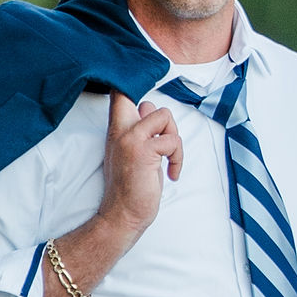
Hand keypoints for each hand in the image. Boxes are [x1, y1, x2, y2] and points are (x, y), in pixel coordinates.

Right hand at [41, 91, 181, 296]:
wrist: (122, 216)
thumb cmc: (131, 187)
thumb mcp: (133, 152)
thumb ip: (140, 129)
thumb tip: (150, 107)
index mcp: (116, 129)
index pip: (120, 91)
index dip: (133, 80)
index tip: (146, 82)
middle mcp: (120, 129)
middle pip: (146, 97)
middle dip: (165, 119)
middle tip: (166, 146)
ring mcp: (130, 138)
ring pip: (165, 114)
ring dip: (176, 139)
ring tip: (170, 160)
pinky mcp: (143, 150)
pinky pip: (173, 141)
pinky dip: (179, 159)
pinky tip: (172, 174)